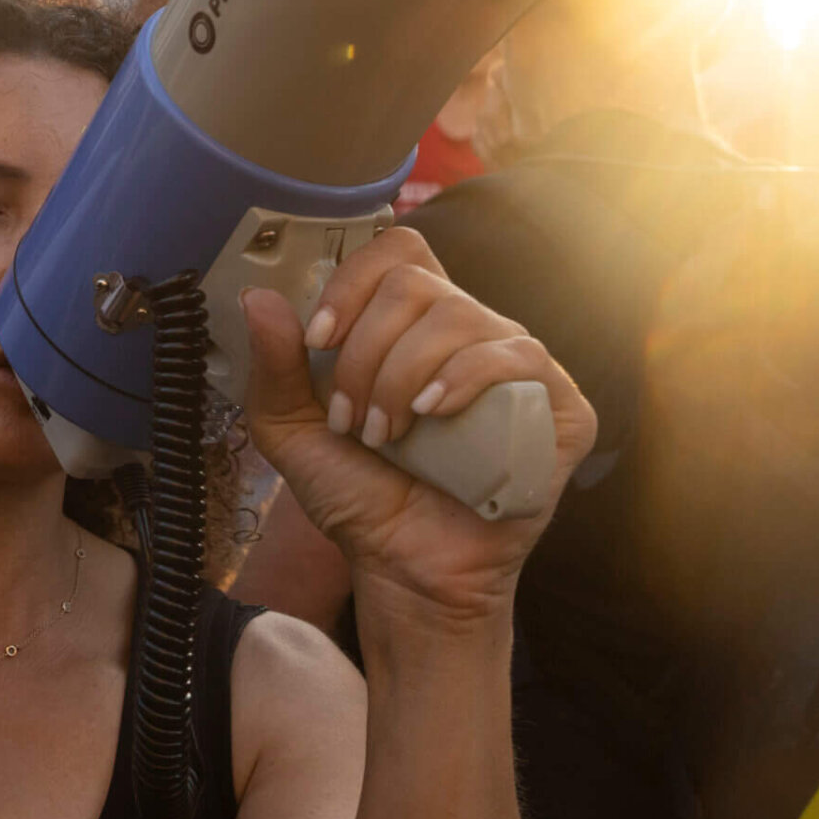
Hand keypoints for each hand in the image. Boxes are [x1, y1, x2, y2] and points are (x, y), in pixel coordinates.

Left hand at [239, 227, 594, 621]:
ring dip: (400, 375)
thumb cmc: (357, 493)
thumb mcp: (291, 429)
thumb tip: (259, 297)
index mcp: (410, 324)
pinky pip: (517, 355)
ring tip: (384, 435)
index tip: (317, 339)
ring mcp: (517, 365)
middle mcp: (468, 332)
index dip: (351, 282)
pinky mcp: (560, 406)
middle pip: (414, 284)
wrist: (402, 565)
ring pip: (457, 315)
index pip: (394, 253)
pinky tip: (432, 411)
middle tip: (349, 418)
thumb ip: (273, 366)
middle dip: (364, 352)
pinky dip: (464, 375)